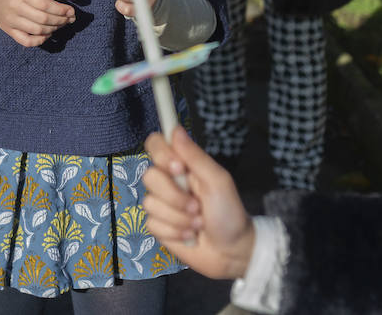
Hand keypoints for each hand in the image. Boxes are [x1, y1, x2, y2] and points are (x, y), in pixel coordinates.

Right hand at [0, 0, 72, 46]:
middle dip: (61, 20)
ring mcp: (11, 21)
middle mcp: (14, 8)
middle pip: (42, 19)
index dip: (61, 10)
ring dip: (54, 29)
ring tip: (62, 24)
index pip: (45, 4)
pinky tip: (49, 34)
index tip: (71, 11)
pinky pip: (26, 41)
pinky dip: (40, 40)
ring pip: (37, 30)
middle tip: (70, 18)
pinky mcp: (9, 31)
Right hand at [142, 128, 255, 279]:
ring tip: (198, 224)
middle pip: (149, 176)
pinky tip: (189, 236)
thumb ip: (195, 156)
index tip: (180, 169)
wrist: (232, 252)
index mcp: (184, 165)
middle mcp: (169, 181)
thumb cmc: (229, 212)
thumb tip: (175, 129)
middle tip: (197, 206)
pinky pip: (152, 224)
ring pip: (150, 203)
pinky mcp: (159, 226)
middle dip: (175, 196)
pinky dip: (174, 232)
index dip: (162, 155)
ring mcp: (162, 204)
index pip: (156, 144)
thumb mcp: (217, 181)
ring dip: (179, 218)